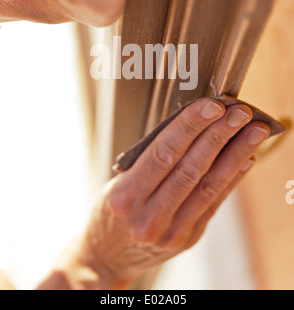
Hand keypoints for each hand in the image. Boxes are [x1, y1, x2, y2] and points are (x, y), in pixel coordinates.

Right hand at [46, 98, 268, 289]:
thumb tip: (192, 125)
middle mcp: (148, 217)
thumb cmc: (113, 210)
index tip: (211, 106)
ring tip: (253, 132)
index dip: (190, 127)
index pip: (163, 153)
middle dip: (218, 135)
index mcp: (125, 197)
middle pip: (190, 168)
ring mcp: (170, 232)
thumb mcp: (119, 181)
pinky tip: (245, 158)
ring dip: (235, 155)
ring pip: (209, 186)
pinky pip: (214, 203)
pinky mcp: (187, 239)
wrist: (108, 254)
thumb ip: (152, 160)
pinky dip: (232, 178)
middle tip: (238, 113)